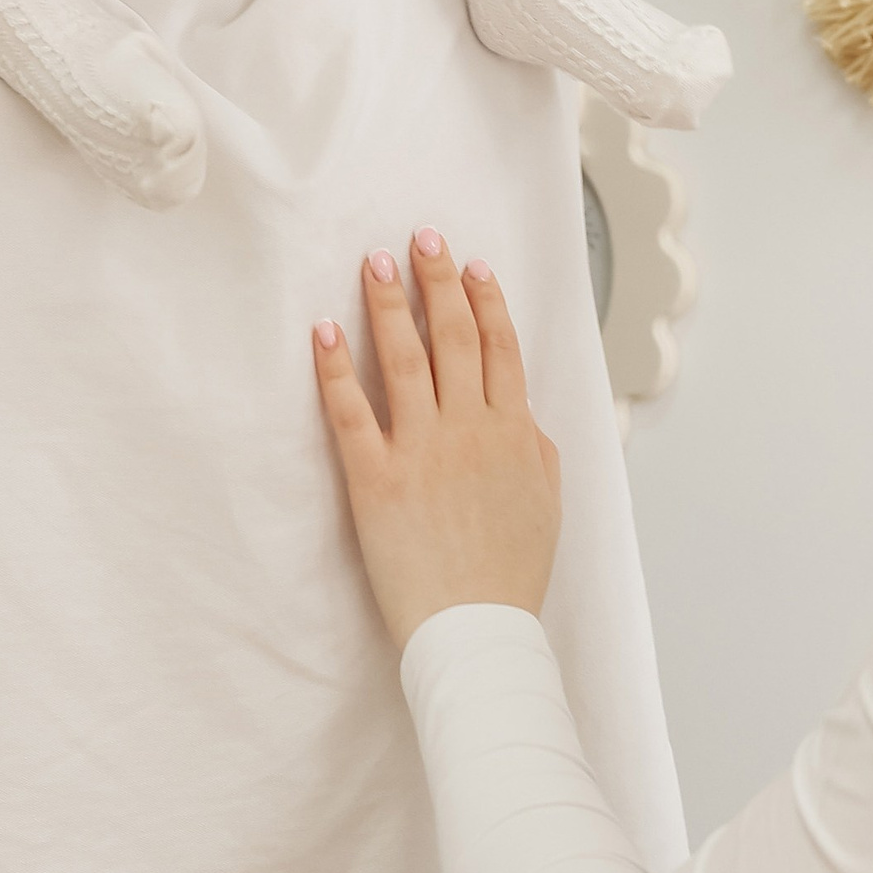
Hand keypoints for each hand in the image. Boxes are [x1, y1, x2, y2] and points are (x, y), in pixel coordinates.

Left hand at [314, 232, 561, 651]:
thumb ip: (539, 449)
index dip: (485, 299)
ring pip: (407, 359)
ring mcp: (423, 452)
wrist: (479, 636)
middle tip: (421, 236)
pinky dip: (337, 368)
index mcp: (515, 433)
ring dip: (389, 304)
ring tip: (374, 262)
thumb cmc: (511, 578)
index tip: (471, 263)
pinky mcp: (377, 482)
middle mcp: (472, 431)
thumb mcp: (547, 504)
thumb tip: (528, 415)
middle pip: (455, 336)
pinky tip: (325, 331)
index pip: (501, 347)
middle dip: (437, 280)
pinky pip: (352, 412)